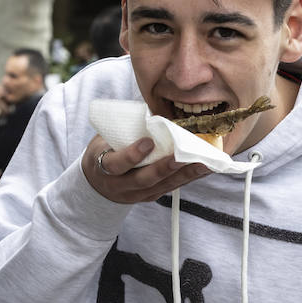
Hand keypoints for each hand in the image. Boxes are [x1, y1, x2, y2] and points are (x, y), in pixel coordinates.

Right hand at [82, 136, 208, 203]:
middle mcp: (120, 185)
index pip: (116, 164)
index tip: (147, 142)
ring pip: (162, 186)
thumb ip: (123, 129)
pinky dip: (188, 178)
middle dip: (164, 168)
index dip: (132, 155)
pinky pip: (170, 188)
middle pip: (144, 179)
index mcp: (104, 168)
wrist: (97, 183)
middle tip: (182, 157)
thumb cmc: (105, 152)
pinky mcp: (150, 197)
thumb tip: (151, 105)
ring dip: (184, 175)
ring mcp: (136, 194)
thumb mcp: (104, 140)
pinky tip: (204, 169)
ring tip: (204, 163)